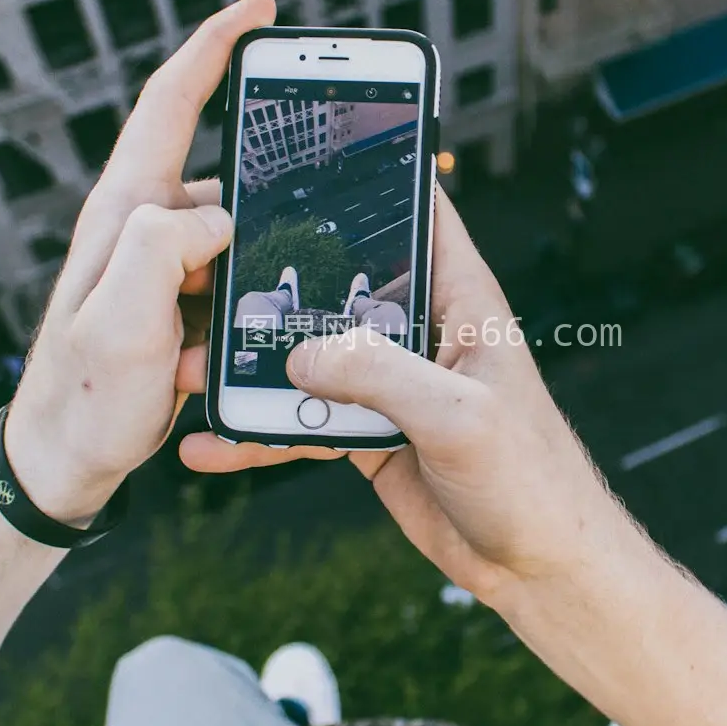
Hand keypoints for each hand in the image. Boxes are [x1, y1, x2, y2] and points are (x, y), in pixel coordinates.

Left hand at [1, 0, 276, 524]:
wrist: (65, 461)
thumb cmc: (84, 395)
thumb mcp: (121, 318)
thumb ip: (162, 247)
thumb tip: (221, 213)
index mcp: (125, 210)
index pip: (170, 103)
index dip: (216, 47)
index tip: (261, 11)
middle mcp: (143, 226)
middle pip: (221, 180)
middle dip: (260, 210)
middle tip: (287, 245)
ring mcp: (161, 266)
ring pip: (236, 244)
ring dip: (249, 287)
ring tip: (220, 343)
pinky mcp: (177, 304)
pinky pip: (231, 290)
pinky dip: (240, 318)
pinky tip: (219, 363)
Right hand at [181, 189, 618, 610]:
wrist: (539, 567)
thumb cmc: (533, 479)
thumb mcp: (458, 417)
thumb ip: (380, 376)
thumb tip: (299, 355)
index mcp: (461, 300)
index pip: (418, 212)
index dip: (369, 177)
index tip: (303, 158)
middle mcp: (421, 331)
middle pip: (340, 282)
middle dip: (276, 280)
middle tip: (206, 273)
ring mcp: (391, 383)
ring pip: (309, 355)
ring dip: (252, 365)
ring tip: (187, 370)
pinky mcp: (370, 434)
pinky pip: (303, 422)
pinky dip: (259, 433)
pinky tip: (213, 442)